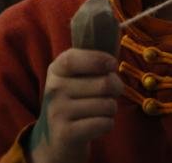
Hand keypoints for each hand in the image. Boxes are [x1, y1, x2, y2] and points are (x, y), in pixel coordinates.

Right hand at [28, 48, 123, 162]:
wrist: (55, 140)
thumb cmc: (74, 102)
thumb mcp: (73, 78)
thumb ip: (90, 61)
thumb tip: (113, 32)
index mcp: (56, 70)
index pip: (73, 59)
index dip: (97, 59)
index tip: (113, 64)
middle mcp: (54, 89)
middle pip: (103, 84)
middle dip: (116, 88)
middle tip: (111, 93)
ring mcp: (58, 112)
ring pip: (107, 105)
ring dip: (111, 109)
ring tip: (98, 111)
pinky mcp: (67, 133)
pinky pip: (105, 123)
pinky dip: (107, 124)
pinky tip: (95, 125)